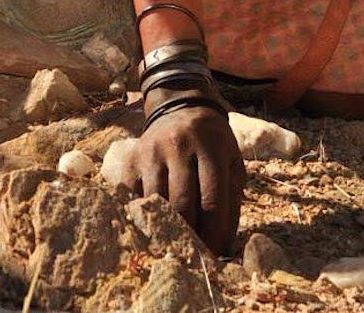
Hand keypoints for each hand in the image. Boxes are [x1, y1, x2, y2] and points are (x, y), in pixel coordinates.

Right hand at [132, 106, 244, 254]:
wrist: (180, 108)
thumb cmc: (212, 143)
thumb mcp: (232, 162)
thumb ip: (232, 200)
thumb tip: (224, 244)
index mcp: (210, 148)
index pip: (212, 200)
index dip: (213, 233)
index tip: (214, 254)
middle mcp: (179, 146)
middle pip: (182, 204)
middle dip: (190, 236)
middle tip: (194, 255)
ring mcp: (151, 152)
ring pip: (156, 203)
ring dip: (165, 230)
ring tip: (174, 246)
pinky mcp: (131, 159)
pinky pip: (133, 196)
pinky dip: (142, 216)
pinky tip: (152, 228)